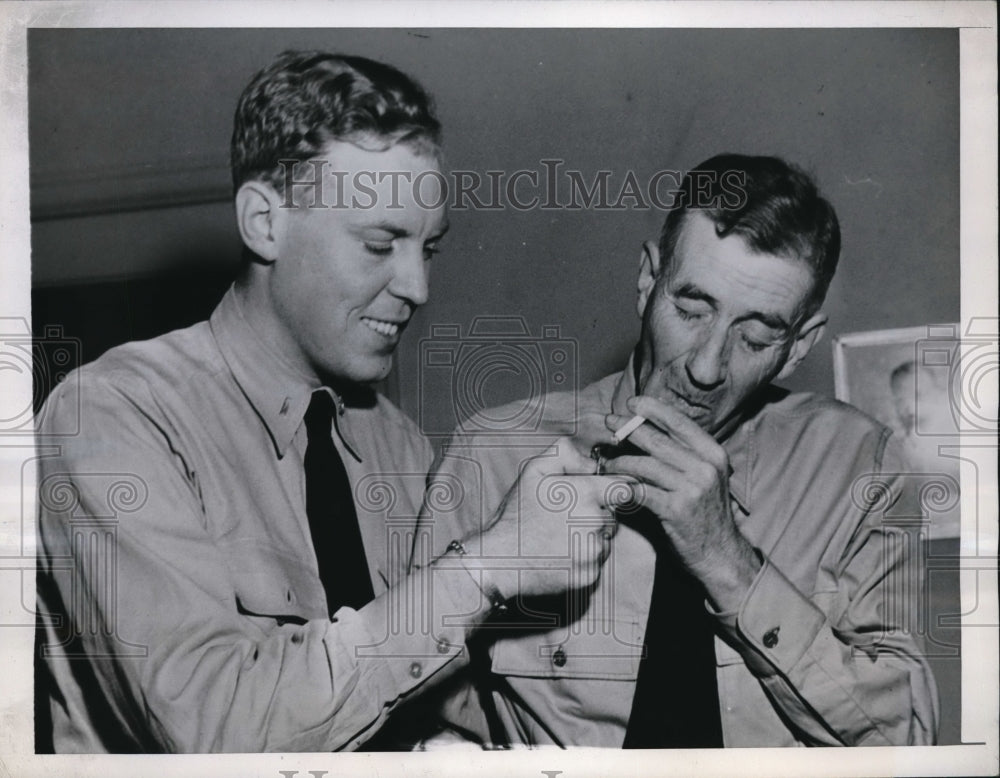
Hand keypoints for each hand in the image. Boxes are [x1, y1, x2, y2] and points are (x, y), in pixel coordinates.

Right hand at [477, 437, 635, 598]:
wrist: (500, 559)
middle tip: (567, 516)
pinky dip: (584, 557)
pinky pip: (598, 562)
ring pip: (607, 539)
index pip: (625, 489)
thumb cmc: (517, 514)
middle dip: (597, 513)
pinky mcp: (589, 576)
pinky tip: (561, 553)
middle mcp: (595, 523)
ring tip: (561, 535)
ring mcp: (593, 552)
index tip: (604, 494)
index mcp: (586, 494)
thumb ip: (565, 454)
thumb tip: (592, 462)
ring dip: (592, 535)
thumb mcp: (533, 470)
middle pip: (614, 514)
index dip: (614, 489)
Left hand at [603, 396, 760, 610]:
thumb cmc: (706, 515)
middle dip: (629, 429)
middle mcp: (705, 467)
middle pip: (658, 440)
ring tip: (607, 462)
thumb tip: (647, 434)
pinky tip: (612, 487)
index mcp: (713, 454)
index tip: (633, 403)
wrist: (721, 554)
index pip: (680, 423)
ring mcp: (692, 488)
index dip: (654, 409)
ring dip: (620, 461)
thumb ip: (683, 457)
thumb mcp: (705, 478)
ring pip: (645, 464)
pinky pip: (640, 491)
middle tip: (609, 423)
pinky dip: (622, 487)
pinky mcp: (676, 509)